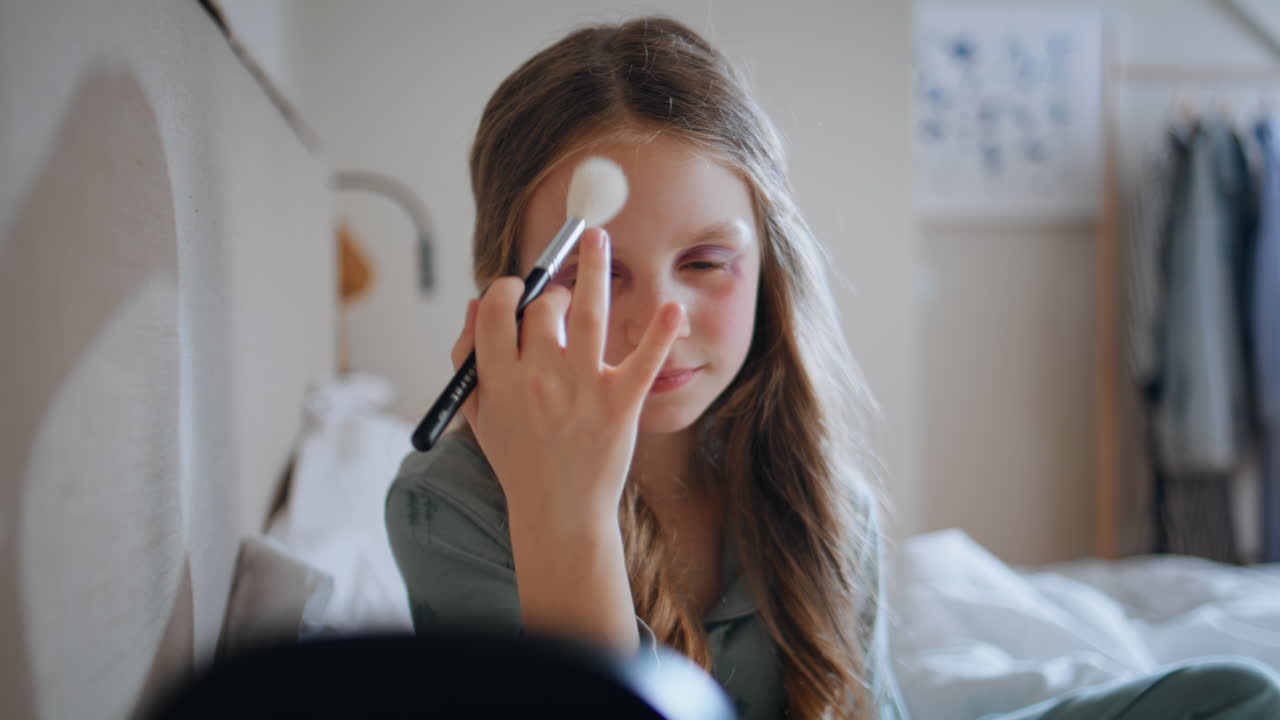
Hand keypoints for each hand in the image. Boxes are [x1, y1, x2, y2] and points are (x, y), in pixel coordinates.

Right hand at [451, 227, 683, 522]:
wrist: (558, 513)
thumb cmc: (519, 459)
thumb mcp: (479, 414)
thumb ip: (469, 359)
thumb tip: (476, 304)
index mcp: (499, 380)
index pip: (496, 311)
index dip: (507, 290)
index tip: (518, 289)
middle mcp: (538, 379)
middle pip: (543, 308)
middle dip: (550, 293)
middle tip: (561, 299)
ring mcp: (581, 389)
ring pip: (587, 312)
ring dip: (594, 267)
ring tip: (598, 237)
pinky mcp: (620, 405)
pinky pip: (643, 360)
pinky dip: (660, 332)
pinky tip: (673, 306)